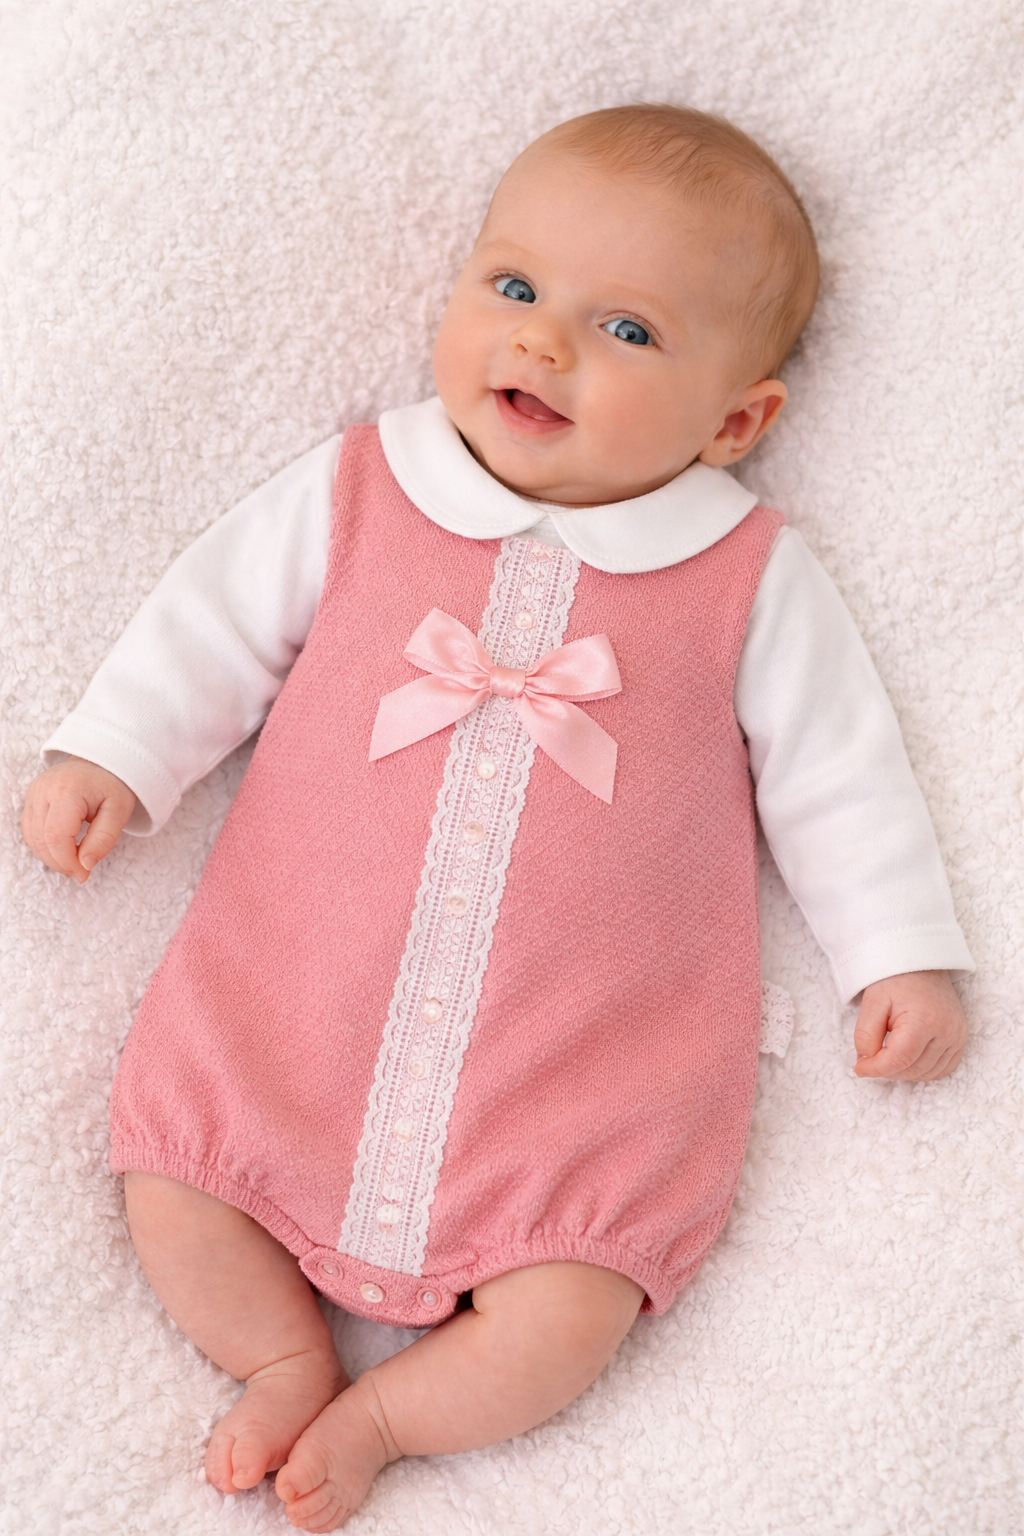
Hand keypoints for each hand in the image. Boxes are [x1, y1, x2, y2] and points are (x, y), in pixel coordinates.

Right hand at [21, 756, 136, 882]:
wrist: (102, 760)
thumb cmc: (113, 784)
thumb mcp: (119, 812)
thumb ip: (104, 839)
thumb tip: (85, 865)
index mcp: (66, 791)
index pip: (56, 837)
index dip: (68, 861)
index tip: (84, 873)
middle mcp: (43, 790)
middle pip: (41, 840)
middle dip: (60, 862)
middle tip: (81, 871)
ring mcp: (33, 793)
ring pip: (32, 838)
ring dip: (50, 857)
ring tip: (74, 862)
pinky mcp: (31, 799)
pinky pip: (30, 831)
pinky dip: (44, 846)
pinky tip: (62, 851)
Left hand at [853, 970, 966, 1081]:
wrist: (921, 964)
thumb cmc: (895, 979)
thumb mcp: (873, 1002)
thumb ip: (865, 1035)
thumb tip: (866, 1062)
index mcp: (924, 1020)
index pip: (899, 1060)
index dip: (876, 1069)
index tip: (859, 1068)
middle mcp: (947, 1031)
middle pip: (912, 1069)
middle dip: (887, 1070)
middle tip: (869, 1058)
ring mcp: (957, 1036)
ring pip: (927, 1073)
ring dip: (904, 1072)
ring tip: (887, 1055)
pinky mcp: (960, 1039)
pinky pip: (943, 1069)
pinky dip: (923, 1071)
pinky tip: (908, 1060)